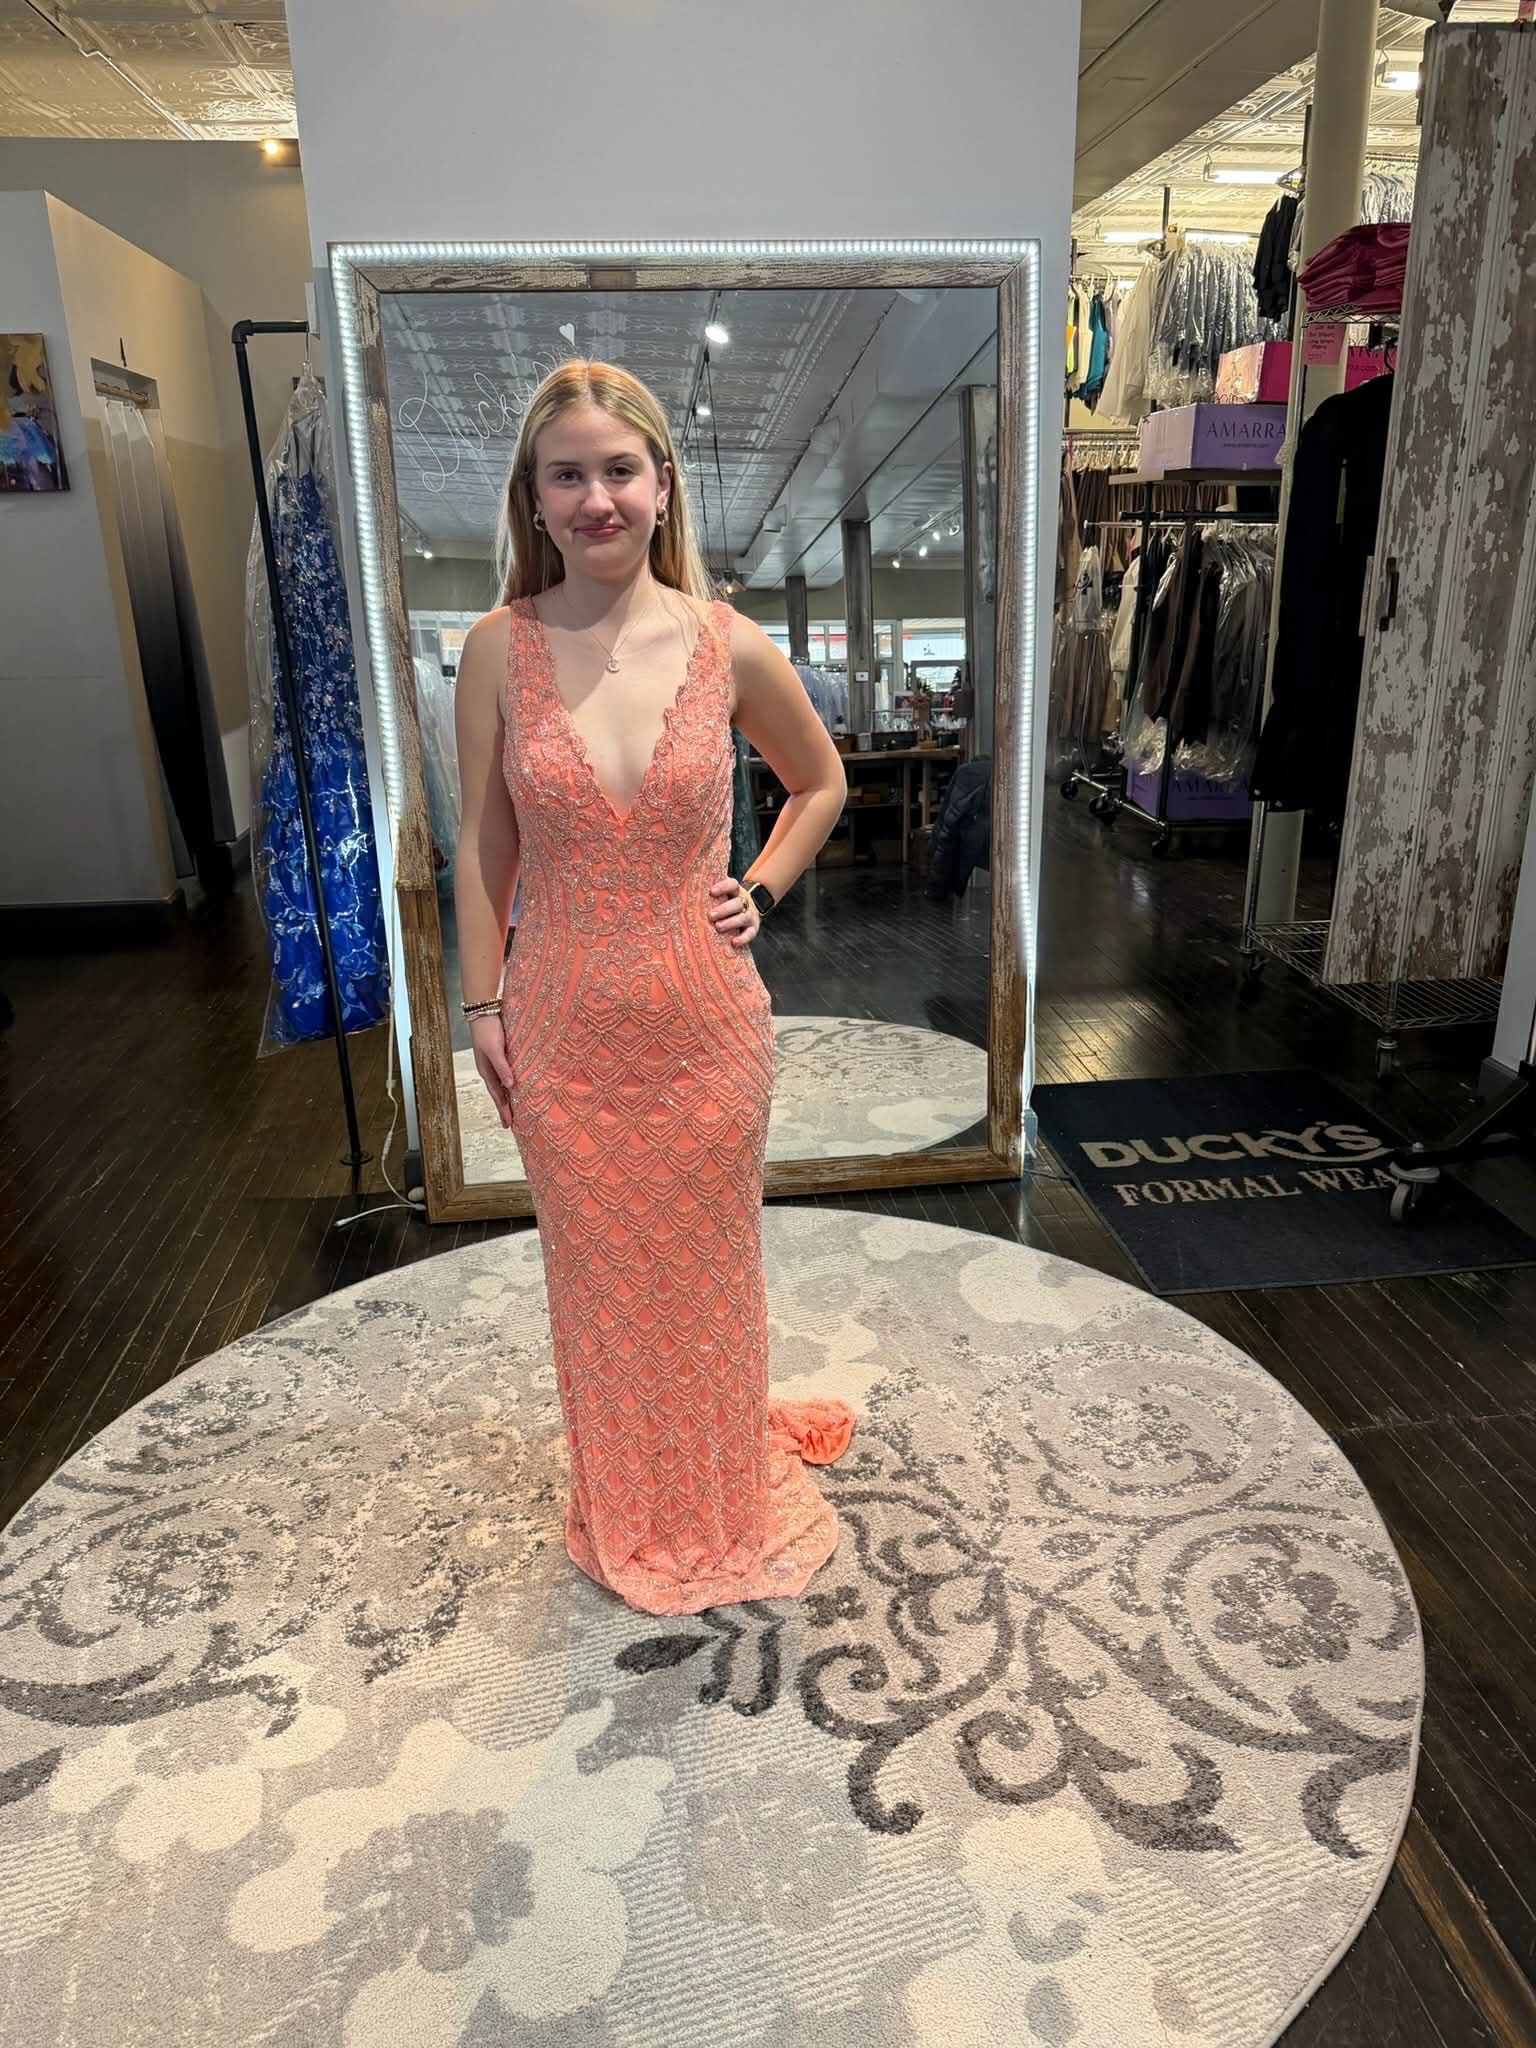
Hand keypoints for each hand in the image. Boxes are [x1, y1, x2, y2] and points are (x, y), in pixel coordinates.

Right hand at [470, 1011, 514, 1129]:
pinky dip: (509, 1083)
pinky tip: (514, 1085)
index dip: (503, 1110)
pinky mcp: (499, 1054)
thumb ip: (502, 1067)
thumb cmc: (487, 1030)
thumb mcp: (495, 1050)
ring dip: (506, 1097)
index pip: (497, 1095)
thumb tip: (510, 1086)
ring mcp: (493, 1062)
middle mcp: (489, 1069)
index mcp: (486, 1071)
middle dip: (503, 1108)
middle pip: (498, 1093)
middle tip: (509, 1124)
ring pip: (501, 1085)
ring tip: (512, 1109)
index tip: (508, 1125)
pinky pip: (504, 1074)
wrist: (483, 1011)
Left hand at [708, 874, 759, 947]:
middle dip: (724, 909)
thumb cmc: (725, 902)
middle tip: (711, 915)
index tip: (711, 892)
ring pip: (743, 917)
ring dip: (730, 923)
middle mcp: (745, 902)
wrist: (747, 909)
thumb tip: (683, 891)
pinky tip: (733, 942)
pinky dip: (743, 938)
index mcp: (735, 891)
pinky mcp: (753, 928)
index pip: (732, 885)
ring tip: (718, 927)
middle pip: (737, 903)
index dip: (723, 887)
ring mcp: (750, 915)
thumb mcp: (721, 895)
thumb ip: (707, 892)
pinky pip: (750, 934)